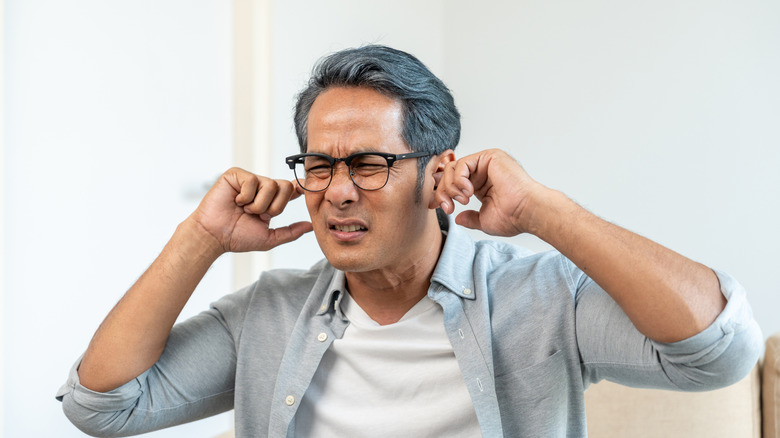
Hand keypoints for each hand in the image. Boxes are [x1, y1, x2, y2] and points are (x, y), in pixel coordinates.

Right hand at [188, 167, 312, 253]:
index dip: (298, 187)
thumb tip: (311, 226)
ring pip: (270, 185)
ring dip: (258, 204)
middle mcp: (261, 188)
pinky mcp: (236, 175)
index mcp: (270, 200)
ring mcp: (249, 180)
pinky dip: (246, 196)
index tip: (303, 189)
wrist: (214, 236)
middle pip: (284, 187)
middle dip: (274, 206)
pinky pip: (252, 181)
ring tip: (244, 210)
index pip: (289, 189)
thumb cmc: (236, 237)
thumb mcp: (269, 238)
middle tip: (258, 215)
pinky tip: (236, 201)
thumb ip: (291, 232)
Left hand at [433, 149, 547, 236]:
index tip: (446, 209)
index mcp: (481, 184)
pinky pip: (462, 163)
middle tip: (449, 207)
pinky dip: (459, 179)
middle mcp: (483, 171)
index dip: (443, 195)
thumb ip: (470, 218)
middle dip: (443, 192)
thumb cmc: (513, 217)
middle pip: (449, 174)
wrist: (527, 212)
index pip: (453, 183)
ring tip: (464, 200)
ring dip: (452, 187)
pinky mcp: (490, 156)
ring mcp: (486, 162)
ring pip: (453, 168)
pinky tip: (469, 192)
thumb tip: (458, 218)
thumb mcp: (484, 220)